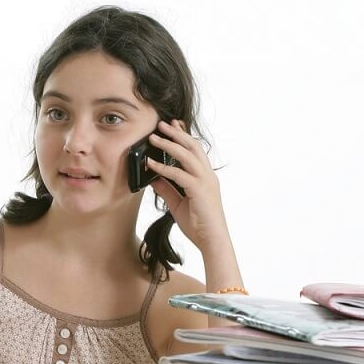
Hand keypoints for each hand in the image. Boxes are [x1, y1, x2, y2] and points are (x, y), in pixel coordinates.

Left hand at [146, 120, 229, 257]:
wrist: (212, 240)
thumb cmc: (199, 225)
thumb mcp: (178, 204)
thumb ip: (167, 190)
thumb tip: (153, 179)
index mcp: (205, 177)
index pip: (195, 150)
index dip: (184, 136)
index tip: (173, 125)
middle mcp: (207, 175)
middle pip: (192, 146)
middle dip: (177, 133)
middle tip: (161, 124)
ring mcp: (205, 181)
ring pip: (187, 154)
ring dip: (169, 143)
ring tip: (154, 137)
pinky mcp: (199, 189)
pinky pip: (178, 174)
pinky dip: (163, 167)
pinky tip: (151, 164)